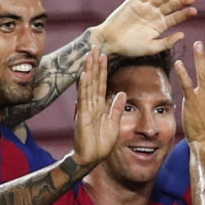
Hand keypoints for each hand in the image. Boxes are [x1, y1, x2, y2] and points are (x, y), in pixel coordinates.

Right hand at [72, 47, 125, 164]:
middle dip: (95, 64)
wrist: (91, 158)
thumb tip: (121, 93)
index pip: (101, 83)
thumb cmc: (101, 143)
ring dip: (90, 70)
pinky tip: (84, 75)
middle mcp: (91, 104)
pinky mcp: (83, 116)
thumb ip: (116, 108)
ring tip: (90, 55)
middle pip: (94, 80)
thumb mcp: (114, 124)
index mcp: (99, 106)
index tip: (103, 54)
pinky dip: (84, 87)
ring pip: (88, 86)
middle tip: (95, 46)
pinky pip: (84, 99)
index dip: (102, 69)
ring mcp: (86, 109)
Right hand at [92, 0, 196, 55]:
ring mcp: (145, 7)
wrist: (111, 40)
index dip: (184, 14)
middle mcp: (154, 15)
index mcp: (159, 26)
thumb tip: (183, 35)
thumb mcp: (151, 47)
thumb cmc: (131, 47)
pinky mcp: (136, 1)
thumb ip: (167, 42)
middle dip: (180, 2)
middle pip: (170, 6)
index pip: (175, 18)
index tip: (194, 11)